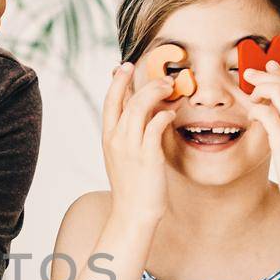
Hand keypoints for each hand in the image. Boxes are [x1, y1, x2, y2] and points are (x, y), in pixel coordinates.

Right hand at [102, 64, 176, 225]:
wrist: (133, 213)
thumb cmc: (132, 186)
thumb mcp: (124, 157)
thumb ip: (131, 135)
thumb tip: (147, 115)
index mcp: (109, 137)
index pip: (110, 101)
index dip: (117, 81)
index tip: (125, 66)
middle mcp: (116, 139)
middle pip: (124, 98)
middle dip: (139, 80)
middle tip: (157, 74)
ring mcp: (131, 147)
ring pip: (139, 106)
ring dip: (156, 92)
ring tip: (170, 86)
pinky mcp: (148, 156)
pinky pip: (155, 126)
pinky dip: (164, 115)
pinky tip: (171, 113)